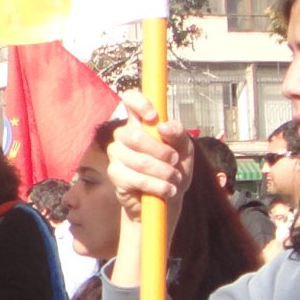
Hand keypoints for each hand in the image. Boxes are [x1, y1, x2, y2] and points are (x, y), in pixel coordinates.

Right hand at [107, 90, 191, 225]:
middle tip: (175, 161)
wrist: (166, 199)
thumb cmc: (174, 169)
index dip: (140, 103)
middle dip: (161, 151)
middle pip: (135, 135)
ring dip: (163, 172)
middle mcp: (124, 135)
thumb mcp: (185, 150)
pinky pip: (136, 178)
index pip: (130, 99)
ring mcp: (116, 154)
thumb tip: (163, 126)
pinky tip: (167, 189)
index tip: (153, 118)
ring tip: (174, 180)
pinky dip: (157, 185)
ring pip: (139, 160)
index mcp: (140, 122)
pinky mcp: (115, 174)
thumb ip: (178, 134)